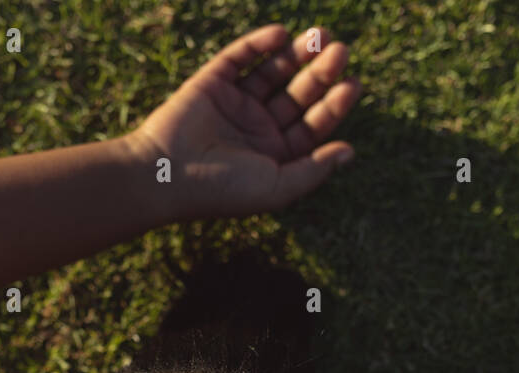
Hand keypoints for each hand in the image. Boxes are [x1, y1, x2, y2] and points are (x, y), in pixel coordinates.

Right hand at [126, 23, 361, 220]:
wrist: (166, 175)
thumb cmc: (222, 190)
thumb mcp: (277, 186)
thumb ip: (314, 169)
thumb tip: (350, 151)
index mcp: (274, 155)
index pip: (311, 125)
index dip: (334, 104)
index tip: (352, 84)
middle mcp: (257, 128)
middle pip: (298, 94)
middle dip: (320, 73)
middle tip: (341, 51)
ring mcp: (234, 103)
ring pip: (272, 72)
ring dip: (296, 53)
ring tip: (320, 35)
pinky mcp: (211, 83)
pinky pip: (238, 57)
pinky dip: (258, 44)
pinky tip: (280, 35)